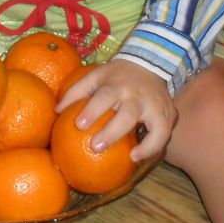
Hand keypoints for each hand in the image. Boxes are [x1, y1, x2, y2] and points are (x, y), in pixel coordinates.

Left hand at [55, 59, 176, 161]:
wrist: (149, 65)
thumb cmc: (116, 76)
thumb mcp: (96, 75)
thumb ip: (76, 91)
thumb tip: (56, 111)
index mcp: (117, 85)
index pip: (104, 97)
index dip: (93, 110)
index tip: (80, 124)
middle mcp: (137, 96)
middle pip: (127, 114)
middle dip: (113, 132)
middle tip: (96, 146)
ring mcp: (155, 106)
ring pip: (156, 126)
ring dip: (145, 143)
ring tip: (131, 157)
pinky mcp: (167, 115)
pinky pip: (164, 134)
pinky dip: (154, 147)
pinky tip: (138, 158)